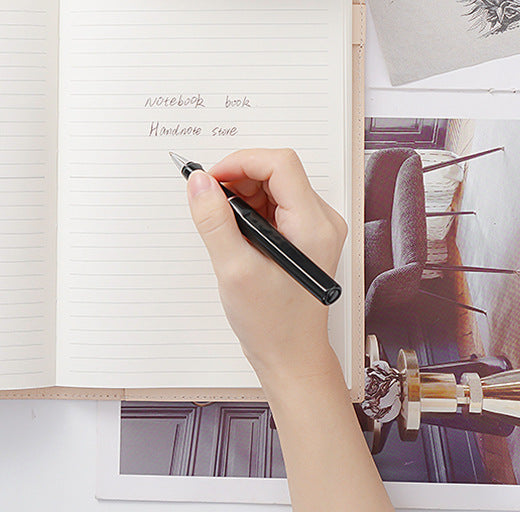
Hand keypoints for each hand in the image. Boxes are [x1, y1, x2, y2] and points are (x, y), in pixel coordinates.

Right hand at [186, 148, 346, 385]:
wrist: (291, 357)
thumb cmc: (271, 323)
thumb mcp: (234, 269)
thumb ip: (214, 220)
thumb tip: (198, 182)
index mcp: (313, 224)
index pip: (279, 164)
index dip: (240, 162)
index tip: (210, 180)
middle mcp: (320, 220)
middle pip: (276, 171)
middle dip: (237, 178)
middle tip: (209, 202)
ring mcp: (314, 227)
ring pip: (272, 184)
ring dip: (241, 194)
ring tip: (222, 225)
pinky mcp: (303, 235)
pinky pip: (273, 202)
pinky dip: (248, 208)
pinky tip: (234, 233)